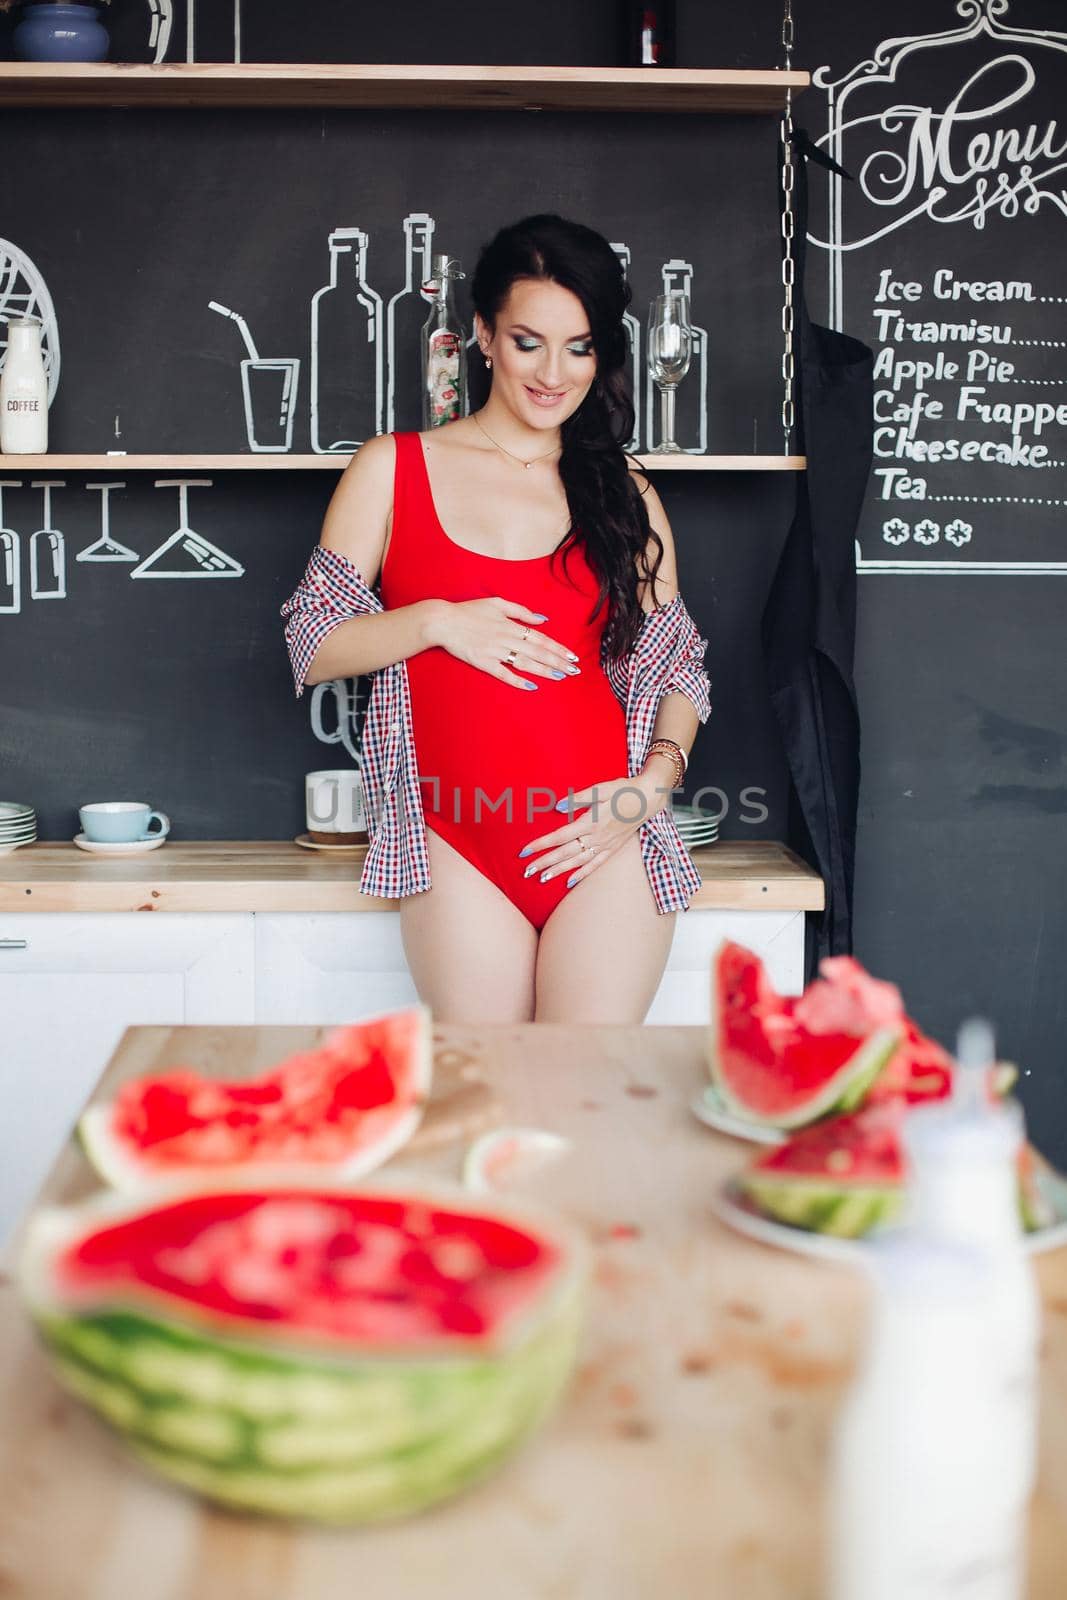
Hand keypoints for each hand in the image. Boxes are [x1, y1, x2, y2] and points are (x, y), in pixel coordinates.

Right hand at [427, 596, 580, 689]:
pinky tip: (531, 686)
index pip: (540, 638)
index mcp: (511, 625)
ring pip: (525, 663)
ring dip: (544, 671)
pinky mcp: (483, 663)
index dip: (558, 648)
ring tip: (560, 677)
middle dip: (558, 661)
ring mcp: (495, 652)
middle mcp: (506, 638)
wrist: (443, 621)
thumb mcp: (497, 603)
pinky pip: (503, 673)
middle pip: (538, 652)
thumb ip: (521, 611)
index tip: (572, 656)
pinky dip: (518, 680)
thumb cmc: (469, 611)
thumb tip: (542, 619)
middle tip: (575, 670)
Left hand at [517, 774, 668, 888]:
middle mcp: (597, 837)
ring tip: (541, 879)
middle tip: (526, 871)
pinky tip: (569, 882)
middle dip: (545, 862)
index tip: (524, 851)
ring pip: (578, 862)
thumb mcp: (601, 788)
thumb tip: (557, 806)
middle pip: (565, 853)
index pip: (560, 836)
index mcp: (591, 821)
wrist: (649, 798)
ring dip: (559, 871)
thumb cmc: (624, 790)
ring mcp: (605, 845)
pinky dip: (581, 874)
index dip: (541, 844)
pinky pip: (595, 865)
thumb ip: (579, 798)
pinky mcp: (612, 849)